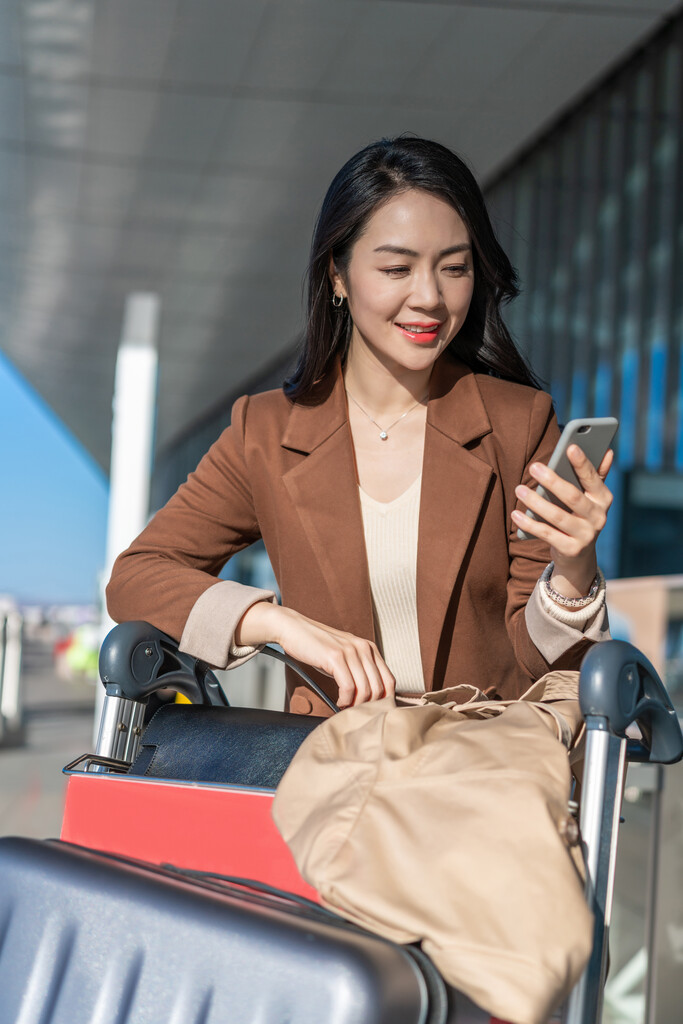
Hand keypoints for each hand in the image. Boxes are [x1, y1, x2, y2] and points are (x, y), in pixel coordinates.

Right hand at [235, 601, 394, 707]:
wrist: (293, 628)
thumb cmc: (317, 646)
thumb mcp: (344, 656)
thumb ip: (358, 670)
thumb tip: (368, 697)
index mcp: (369, 648)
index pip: (389, 681)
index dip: (383, 701)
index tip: (372, 711)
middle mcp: (364, 648)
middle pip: (379, 688)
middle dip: (369, 706)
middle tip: (356, 714)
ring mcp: (350, 651)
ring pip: (365, 690)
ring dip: (356, 706)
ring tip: (345, 709)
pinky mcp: (335, 656)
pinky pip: (348, 687)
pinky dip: (345, 700)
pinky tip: (338, 702)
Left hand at [511, 445, 613, 597]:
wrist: (579, 555)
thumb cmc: (579, 516)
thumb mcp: (590, 497)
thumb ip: (595, 475)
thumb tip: (607, 450)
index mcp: (604, 499)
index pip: (593, 478)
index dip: (582, 463)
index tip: (570, 447)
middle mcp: (599, 517)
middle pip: (573, 497)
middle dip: (553, 481)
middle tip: (533, 467)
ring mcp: (586, 536)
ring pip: (557, 516)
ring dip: (536, 502)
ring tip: (519, 489)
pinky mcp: (571, 550)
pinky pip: (546, 534)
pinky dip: (529, 524)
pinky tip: (516, 514)